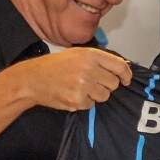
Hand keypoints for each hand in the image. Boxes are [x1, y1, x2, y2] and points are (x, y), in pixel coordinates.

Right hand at [17, 48, 131, 110]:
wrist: (33, 79)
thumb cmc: (55, 66)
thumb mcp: (77, 54)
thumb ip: (99, 60)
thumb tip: (122, 67)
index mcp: (90, 55)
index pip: (119, 66)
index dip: (126, 74)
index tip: (126, 80)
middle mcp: (89, 69)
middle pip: (113, 83)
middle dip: (106, 85)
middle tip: (93, 82)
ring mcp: (83, 86)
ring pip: (104, 96)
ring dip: (96, 94)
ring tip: (80, 87)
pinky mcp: (77, 100)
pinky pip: (91, 105)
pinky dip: (84, 102)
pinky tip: (72, 94)